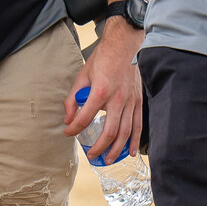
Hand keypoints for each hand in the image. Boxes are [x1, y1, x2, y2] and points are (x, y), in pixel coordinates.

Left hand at [63, 18, 146, 162]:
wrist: (124, 46)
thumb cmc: (102, 59)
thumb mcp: (82, 76)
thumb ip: (73, 98)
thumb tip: (68, 118)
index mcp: (101, 91)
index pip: (86, 117)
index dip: (75, 128)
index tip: (68, 132)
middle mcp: (118, 99)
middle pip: (110, 131)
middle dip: (99, 147)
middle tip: (91, 156)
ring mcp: (130, 101)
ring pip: (125, 132)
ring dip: (116, 149)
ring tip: (108, 159)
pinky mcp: (138, 101)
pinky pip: (137, 125)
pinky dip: (134, 140)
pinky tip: (129, 151)